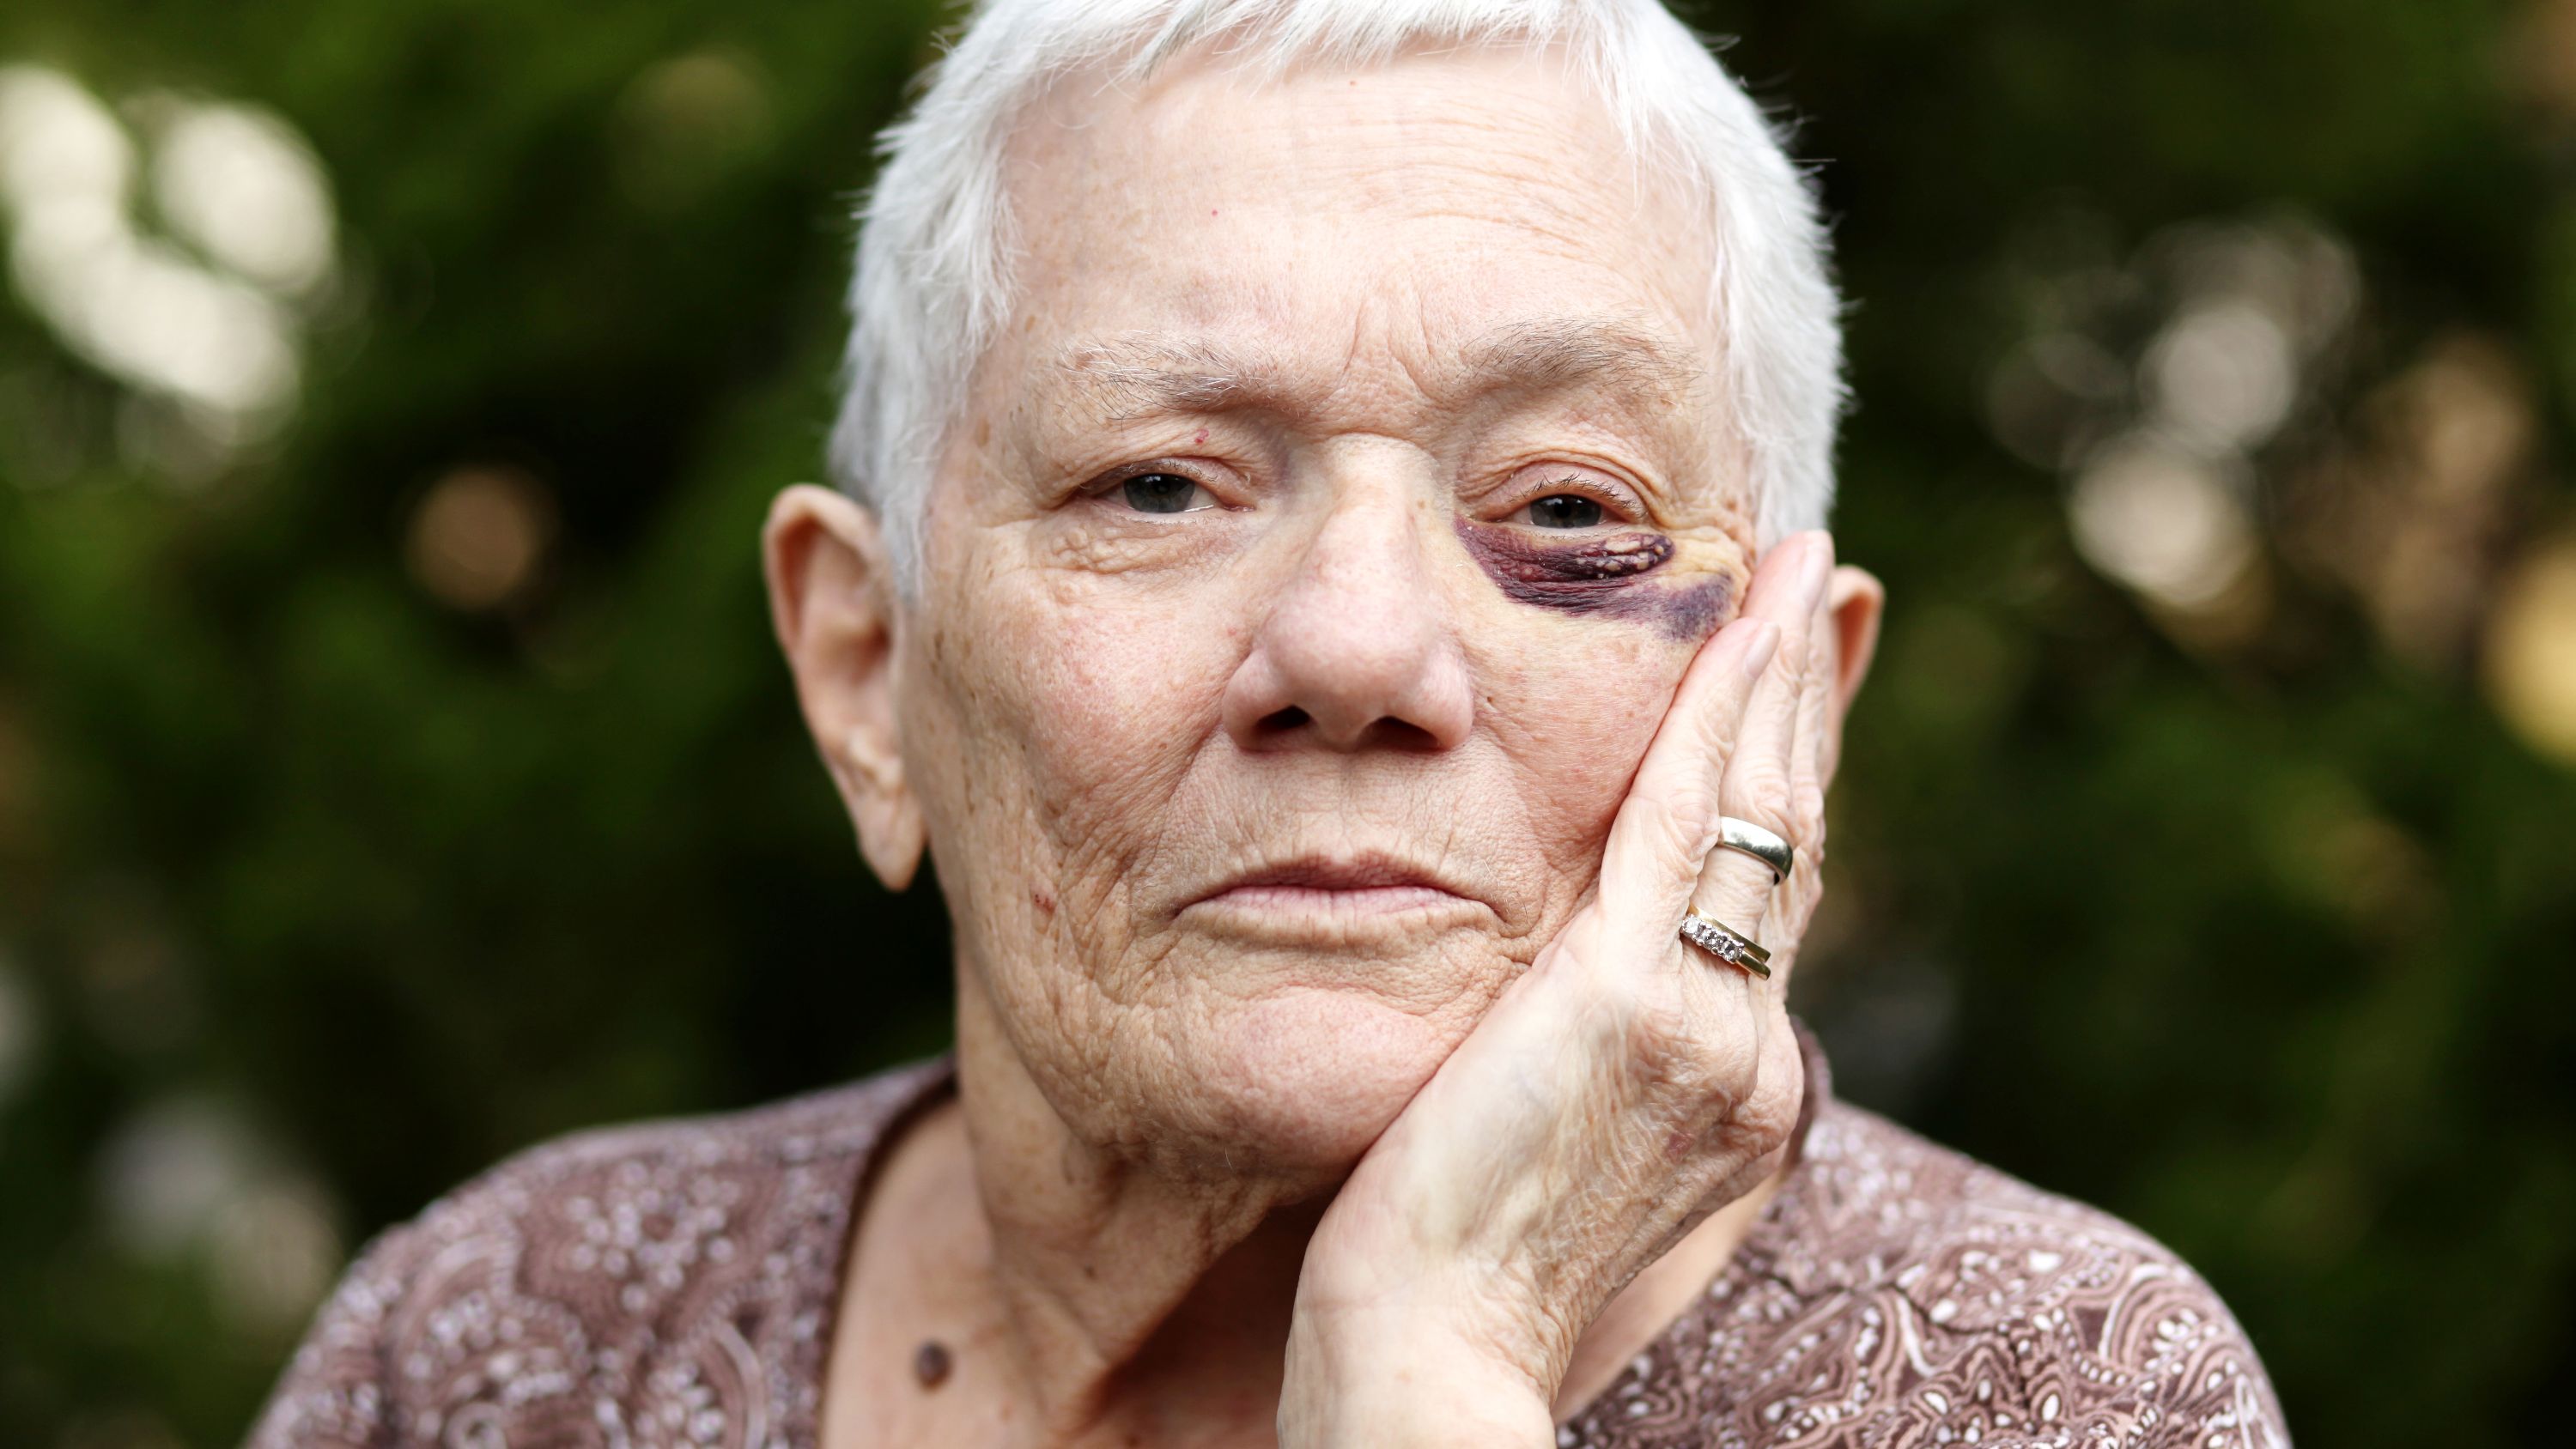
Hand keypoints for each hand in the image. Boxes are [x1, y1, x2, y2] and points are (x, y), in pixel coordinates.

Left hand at [1279, 531, 1845, 1447]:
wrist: (1428, 1362)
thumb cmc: (1450, 1280)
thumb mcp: (1538, 1151)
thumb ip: (1573, 1063)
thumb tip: (1553, 1007)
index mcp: (1726, 1090)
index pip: (1770, 899)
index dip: (1789, 783)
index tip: (1794, 684)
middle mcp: (1744, 1052)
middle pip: (1790, 837)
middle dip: (1807, 704)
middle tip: (1822, 588)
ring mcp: (1705, 1026)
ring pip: (1759, 812)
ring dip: (1778, 678)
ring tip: (1796, 573)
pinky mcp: (1633, 1003)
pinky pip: (1688, 818)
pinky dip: (1721, 709)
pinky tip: (1736, 622)